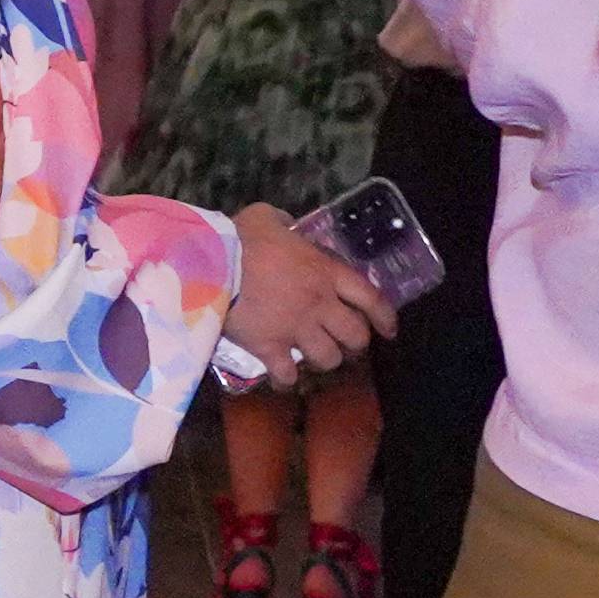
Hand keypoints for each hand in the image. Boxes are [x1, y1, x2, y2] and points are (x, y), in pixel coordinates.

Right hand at [221, 204, 401, 387]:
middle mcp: (319, 305)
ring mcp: (295, 330)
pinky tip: (282, 378)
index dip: (385, 317)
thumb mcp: (267, 217)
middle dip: (354, 343)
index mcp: (325, 272)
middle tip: (344, 343)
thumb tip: (286, 225)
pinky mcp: (268, 348)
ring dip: (324, 360)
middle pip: (355, 336)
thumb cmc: (240, 238)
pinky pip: (286, 375)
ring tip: (313, 358)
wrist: (209, 266)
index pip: (371, 298)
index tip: (389, 331)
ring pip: (327, 359)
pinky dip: (286, 380)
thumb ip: (284, 222)